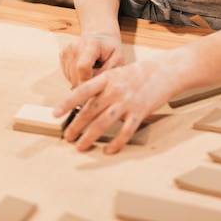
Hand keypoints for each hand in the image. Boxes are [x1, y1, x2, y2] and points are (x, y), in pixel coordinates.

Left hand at [54, 58, 171, 153]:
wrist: (166, 71)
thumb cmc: (140, 73)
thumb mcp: (118, 73)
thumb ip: (103, 87)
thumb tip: (84, 103)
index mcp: (108, 78)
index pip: (82, 91)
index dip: (67, 103)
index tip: (55, 114)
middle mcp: (115, 90)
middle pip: (90, 111)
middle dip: (76, 126)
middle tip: (67, 136)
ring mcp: (127, 101)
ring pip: (103, 123)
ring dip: (89, 137)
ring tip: (80, 146)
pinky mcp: (140, 112)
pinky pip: (125, 132)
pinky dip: (115, 143)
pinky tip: (108, 150)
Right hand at [60, 34, 124, 86]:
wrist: (100, 38)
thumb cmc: (110, 50)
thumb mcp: (118, 58)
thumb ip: (109, 71)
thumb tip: (95, 84)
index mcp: (91, 44)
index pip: (83, 67)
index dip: (87, 80)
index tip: (95, 84)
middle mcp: (76, 45)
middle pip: (75, 75)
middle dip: (86, 82)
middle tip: (97, 77)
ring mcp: (67, 49)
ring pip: (70, 77)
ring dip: (81, 80)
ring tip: (92, 72)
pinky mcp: (62, 54)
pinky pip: (67, 74)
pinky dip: (76, 77)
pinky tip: (85, 70)